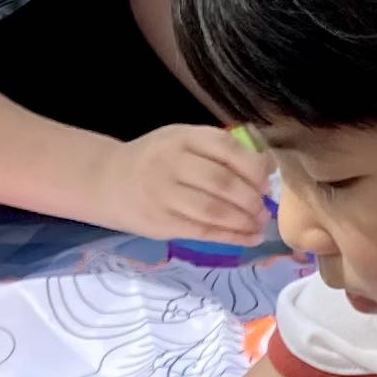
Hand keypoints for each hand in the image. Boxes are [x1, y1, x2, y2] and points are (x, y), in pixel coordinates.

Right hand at [102, 123, 270, 244]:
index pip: (226, 148)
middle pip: (222, 183)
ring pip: (214, 211)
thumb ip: (219, 150)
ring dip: (244, 221)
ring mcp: (164, 195)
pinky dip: (232, 237)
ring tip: (258, 223)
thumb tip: (268, 167)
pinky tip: (250, 238)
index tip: (266, 180)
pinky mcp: (161, 223)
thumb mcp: (182, 141)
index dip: (253, 166)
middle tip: (263, 207)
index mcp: (182, 138)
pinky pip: (203, 232)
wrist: (108, 180)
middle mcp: (171, 164)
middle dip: (251, 198)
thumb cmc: (156, 159)